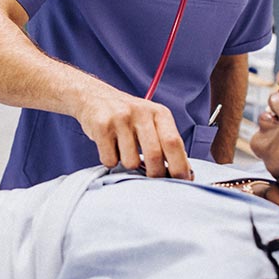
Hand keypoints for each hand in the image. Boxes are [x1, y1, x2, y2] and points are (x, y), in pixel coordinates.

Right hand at [74, 87, 191, 179]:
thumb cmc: (128, 115)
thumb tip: (184, 173)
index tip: (182, 182)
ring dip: (128, 164)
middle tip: (151, 177)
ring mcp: (121, 118)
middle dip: (155, 174)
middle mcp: (141, 112)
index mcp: (159, 113)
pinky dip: (110, 160)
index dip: (180, 166)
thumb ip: (166, 142)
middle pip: (154, 155)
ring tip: (124, 150)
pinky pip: (110, 160)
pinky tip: (110, 147)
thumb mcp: (151, 121)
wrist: (94, 96)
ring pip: (130, 162)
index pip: (173, 142)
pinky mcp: (102, 125)